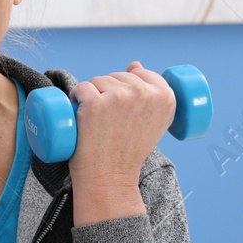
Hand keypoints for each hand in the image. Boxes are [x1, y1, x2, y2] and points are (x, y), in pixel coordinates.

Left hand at [67, 61, 176, 190]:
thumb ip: (150, 91)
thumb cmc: (127, 150)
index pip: (140, 73)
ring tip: (100, 122)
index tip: (127, 113)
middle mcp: (145, 94)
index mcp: (166, 97)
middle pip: (118, 76)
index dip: (129, 89)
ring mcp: (120, 97)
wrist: (110, 177)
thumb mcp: (152, 121)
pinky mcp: (95, 103)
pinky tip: (82, 116)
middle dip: (110, 93)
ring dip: (93, 96)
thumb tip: (135, 64)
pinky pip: (81, 88)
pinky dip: (76, 99)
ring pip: (98, 80)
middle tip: (113, 123)